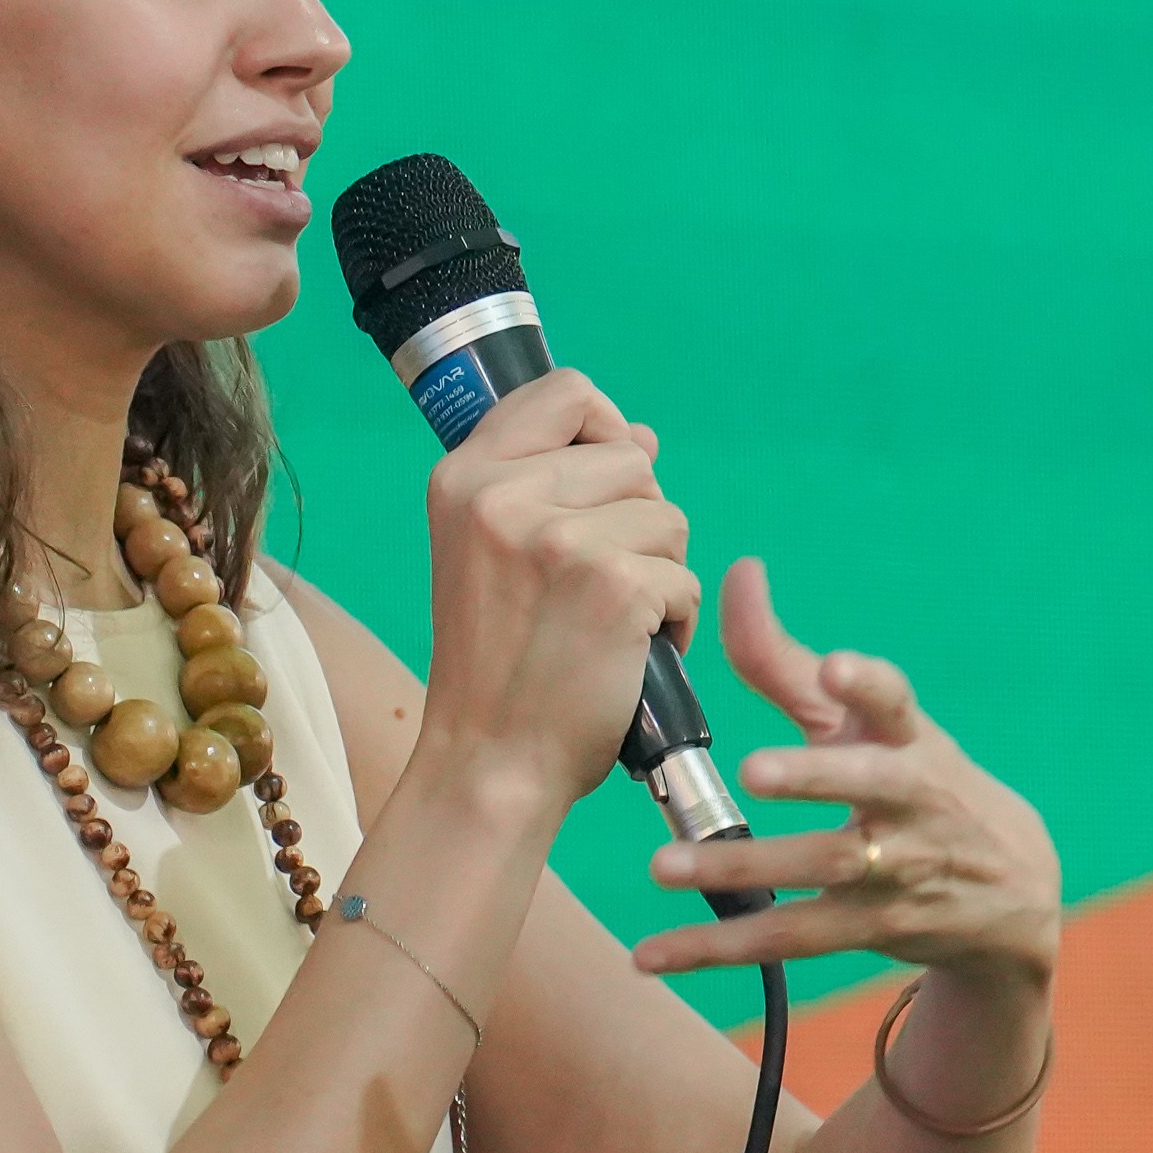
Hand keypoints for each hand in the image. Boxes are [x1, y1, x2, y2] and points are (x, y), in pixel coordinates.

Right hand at [415, 372, 699, 809]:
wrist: (489, 762)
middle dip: (639, 519)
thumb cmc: (498, 664)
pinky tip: (630, 653)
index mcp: (464, 477)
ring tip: (609, 621)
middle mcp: (503, 495)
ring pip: (669, 516)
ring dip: (661, 572)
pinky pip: (687, 576)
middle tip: (594, 585)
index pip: (566, 391)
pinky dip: (676, 620)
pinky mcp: (615, 584)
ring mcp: (560, 537)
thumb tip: (642, 437)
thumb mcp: (491, 553)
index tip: (602, 484)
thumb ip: (553, 484)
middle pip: (633, 457)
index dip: (604, 427)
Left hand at [638, 561, 1064, 989]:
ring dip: (742, 868)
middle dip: (817, 777)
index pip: (898, 703)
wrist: (1011, 890)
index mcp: (910, 739)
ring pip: (821, 870)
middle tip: (754, 770)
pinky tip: (650, 952)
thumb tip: (737, 572)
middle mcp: (912, 802)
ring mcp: (896, 869)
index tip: (839, 669)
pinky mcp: (869, 928)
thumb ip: (790, 661)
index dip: (869, 686)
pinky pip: (787, 939)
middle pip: (868, 789)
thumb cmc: (914, 782)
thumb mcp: (868, 725)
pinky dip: (716, 948)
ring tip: (664, 864)